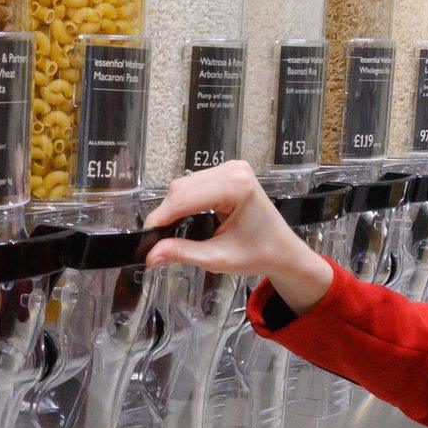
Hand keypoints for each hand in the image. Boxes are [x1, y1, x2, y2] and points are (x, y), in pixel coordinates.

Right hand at [142, 162, 333, 312]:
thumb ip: (182, 253)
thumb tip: (150, 255)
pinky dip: (184, 201)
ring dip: (174, 207)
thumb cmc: (258, 254)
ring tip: (170, 231)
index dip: (161, 217)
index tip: (145, 236)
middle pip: (182, 188)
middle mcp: (234, 170)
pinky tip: (184, 218)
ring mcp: (231, 168)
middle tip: (156, 240)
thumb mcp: (217, 259)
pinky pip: (194, 183)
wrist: (282, 250)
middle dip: (166, 214)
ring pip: (185, 184)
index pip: (185, 198)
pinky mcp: (228, 171)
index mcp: (237, 187)